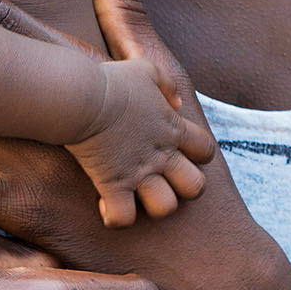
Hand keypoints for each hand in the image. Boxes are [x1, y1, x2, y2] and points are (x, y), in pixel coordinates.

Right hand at [69, 56, 214, 227]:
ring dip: (151, 205)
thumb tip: (177, 103)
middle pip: (196, 187)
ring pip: (166, 208)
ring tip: (135, 195)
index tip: (176, 150)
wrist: (84, 96)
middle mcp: (162, 155)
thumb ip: (167, 86)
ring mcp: (139, 173)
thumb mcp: (146, 71)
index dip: (197, 155)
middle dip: (183, 188)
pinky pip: (123, 218)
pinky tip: (106, 202)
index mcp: (173, 128)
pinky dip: (115, 216)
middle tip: (161, 179)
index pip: (206, 150)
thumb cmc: (113, 81)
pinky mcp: (113, 185)